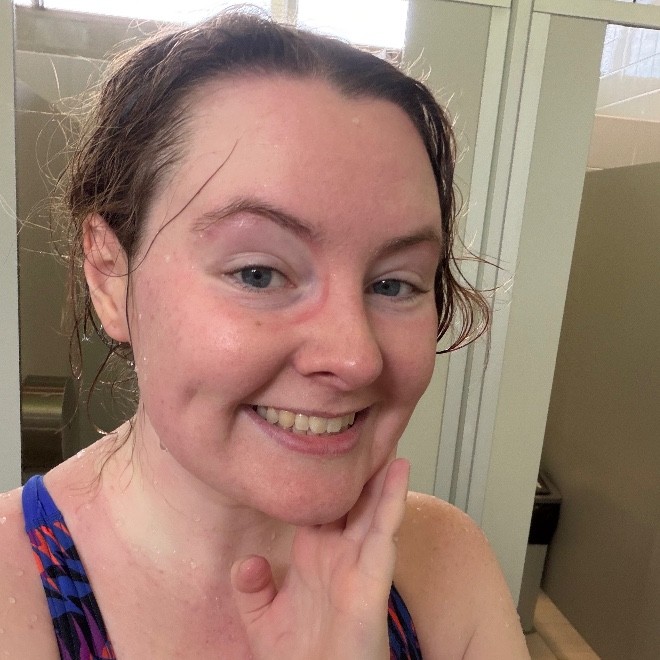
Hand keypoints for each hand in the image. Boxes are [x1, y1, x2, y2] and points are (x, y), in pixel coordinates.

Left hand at [230, 458, 409, 659]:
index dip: (326, 478)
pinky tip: (398, 473)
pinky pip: (383, 533)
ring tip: (389, 440)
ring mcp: (358, 565)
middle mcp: (339, 555)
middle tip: (365, 431)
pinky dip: (391, 501)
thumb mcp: (262, 622)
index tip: (325, 444)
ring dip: (383, 476)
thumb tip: (246, 563)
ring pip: (373, 508)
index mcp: (314, 557)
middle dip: (360, 470)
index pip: (323, 506)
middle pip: (353, 501)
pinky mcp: (372, 579)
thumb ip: (252, 590)